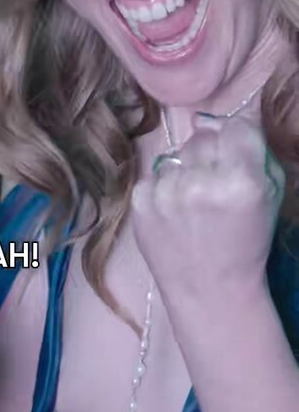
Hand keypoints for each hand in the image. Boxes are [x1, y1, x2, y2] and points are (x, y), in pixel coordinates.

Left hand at [130, 114, 284, 311]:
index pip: (235, 126)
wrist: (210, 290)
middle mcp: (200, 183)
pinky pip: (154, 175)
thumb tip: (216, 120)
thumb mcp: (270, 196)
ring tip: (195, 205)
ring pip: (176, 155)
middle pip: (203, 137)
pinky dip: (164, 189)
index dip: (237, 141)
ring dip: (186, 172)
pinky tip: (176, 214)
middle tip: (216, 186)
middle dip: (211, 155)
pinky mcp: (140, 202)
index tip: (237, 159)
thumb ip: (254, 151)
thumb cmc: (246, 242)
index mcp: (242, 181)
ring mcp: (166, 192)